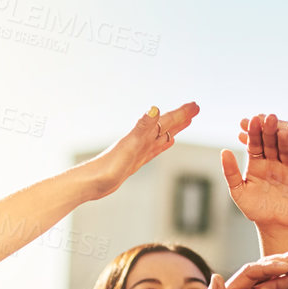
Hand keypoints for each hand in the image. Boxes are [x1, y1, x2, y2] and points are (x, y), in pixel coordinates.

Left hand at [78, 103, 198, 200]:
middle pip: (166, 125)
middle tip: (195, 108)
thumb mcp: (129, 146)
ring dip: (174, 128)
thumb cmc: (107, 167)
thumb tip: (155, 109)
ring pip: (162, 135)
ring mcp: (139, 150)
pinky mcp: (136, 160)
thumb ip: (142, 127)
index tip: (195, 105)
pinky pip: (155, 149)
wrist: (91, 182)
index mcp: (141, 136)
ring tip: (186, 122)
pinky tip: (167, 142)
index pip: (166, 121)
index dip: (181, 113)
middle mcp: (141, 140)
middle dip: (181, 117)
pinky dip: (163, 144)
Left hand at [221, 113, 287, 233]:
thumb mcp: (238, 191)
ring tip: (286, 130)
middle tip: (270, 116)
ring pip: (287, 152)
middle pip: (272, 143)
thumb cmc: (253, 208)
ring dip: (287, 141)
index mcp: (257, 161)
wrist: (272, 225)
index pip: (255, 143)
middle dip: (271, 131)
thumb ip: (230, 172)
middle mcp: (273, 161)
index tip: (253, 119)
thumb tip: (223, 151)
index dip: (254, 132)